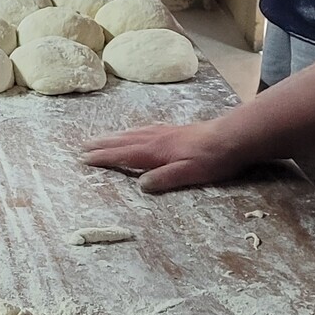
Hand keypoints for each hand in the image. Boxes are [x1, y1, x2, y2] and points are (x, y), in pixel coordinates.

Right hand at [84, 118, 250, 194]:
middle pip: (123, 141)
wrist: (232, 137)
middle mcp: (156, 139)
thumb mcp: (189, 174)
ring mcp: (164, 132)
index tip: (85, 158)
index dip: (104, 157)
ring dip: (114, 137)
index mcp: (156, 151)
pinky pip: (144, 129)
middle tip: (83, 146)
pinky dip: (132, 131)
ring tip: (100, 138)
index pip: (124, 154)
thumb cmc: (212, 159)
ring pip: (132, 133)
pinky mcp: (174, 131)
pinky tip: (134, 131)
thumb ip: (165, 179)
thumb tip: (141, 184)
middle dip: (102, 144)